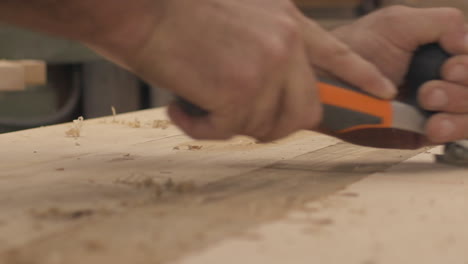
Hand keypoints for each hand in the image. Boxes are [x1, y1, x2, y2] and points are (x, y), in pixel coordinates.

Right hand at [99, 0, 394, 140]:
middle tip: (236, 118)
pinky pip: (228, 132)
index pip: (338, 54)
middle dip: (273, 124)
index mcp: (287, 23)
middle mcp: (284, 45)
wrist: (142, 8)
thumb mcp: (241, 16)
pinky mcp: (239, 92)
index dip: (361, 75)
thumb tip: (269, 90)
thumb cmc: (179, 13)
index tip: (383, 92)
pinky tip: (181, 107)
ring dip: (226, 122)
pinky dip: (201, 128)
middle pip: (302, 110)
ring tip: (195, 98)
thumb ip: (266, 47)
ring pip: (262, 125)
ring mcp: (265, 69)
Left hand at [332, 6, 467, 147]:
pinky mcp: (422, 130)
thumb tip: (466, 43)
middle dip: (463, 86)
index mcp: (444, 50)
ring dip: (459, 106)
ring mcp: (436, 105)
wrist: (328, 80)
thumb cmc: (357, 49)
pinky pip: (453, 133)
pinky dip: (452, 128)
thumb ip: (442, 23)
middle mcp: (444, 77)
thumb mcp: (398, 24)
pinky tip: (432, 125)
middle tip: (430, 88)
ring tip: (427, 100)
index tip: (448, 65)